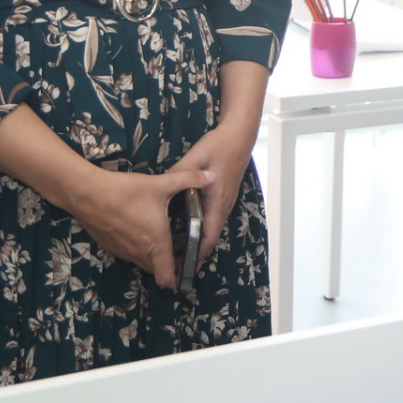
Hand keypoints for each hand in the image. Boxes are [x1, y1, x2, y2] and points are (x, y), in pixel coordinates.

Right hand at [68, 165, 213, 289]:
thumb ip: (189, 179)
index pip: (167, 277)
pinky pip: (130, 254)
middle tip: (180, 246)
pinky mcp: (110, 246)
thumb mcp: (161, 183)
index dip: (179, 279)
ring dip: (154, 256)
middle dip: (170, 264)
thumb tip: (213, 176)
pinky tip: (142, 228)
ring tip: (164, 235)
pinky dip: (139, 248)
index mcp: (155, 242)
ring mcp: (122, 251)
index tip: (188, 271)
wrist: (86, 193)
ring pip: (143, 262)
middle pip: (157, 270)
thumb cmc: (125, 191)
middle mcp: (139, 252)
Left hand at [168, 114, 259, 268]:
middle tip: (178, 263)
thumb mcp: (195, 157)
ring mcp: (226, 201)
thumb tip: (162, 186)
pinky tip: (189, 227)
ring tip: (180, 250)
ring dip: (200, 240)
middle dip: (197, 251)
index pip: (210, 233)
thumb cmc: (219, 146)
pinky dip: (203, 228)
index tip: (188, 266)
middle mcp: (224, 205)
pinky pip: (214, 218)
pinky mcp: (225, 196)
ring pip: (213, 227)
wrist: (239, 136)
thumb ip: (180, 173)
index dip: (200, 252)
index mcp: (217, 200)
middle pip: (212, 235)